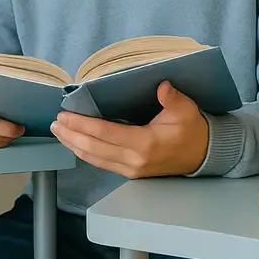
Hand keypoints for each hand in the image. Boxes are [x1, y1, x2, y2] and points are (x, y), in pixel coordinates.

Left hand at [50, 81, 207, 178]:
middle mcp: (134, 160)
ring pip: (95, 159)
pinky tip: (75, 144)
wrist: (203, 155)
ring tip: (59, 132)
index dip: (83, 125)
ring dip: (74, 145)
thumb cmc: (192, 129)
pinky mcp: (130, 173)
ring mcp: (131, 170)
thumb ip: (172, 98)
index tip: (65, 115)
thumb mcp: (186, 109)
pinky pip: (102, 163)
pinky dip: (85, 153)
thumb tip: (162, 85)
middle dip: (71, 135)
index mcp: (145, 144)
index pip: (106, 134)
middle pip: (94, 149)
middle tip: (55, 123)